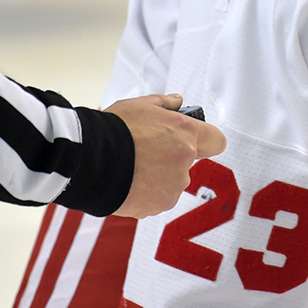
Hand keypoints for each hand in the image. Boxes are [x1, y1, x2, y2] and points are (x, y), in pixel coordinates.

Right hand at [107, 94, 225, 217]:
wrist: (90, 160)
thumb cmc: (114, 130)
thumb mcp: (140, 105)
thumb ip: (164, 103)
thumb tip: (178, 102)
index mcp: (185, 134)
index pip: (217, 141)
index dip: (207, 140)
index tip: (195, 139)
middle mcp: (184, 162)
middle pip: (188, 162)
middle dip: (172, 157)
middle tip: (146, 150)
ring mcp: (172, 187)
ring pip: (172, 182)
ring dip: (158, 176)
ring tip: (132, 167)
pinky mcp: (157, 205)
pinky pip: (156, 198)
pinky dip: (145, 193)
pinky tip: (128, 181)